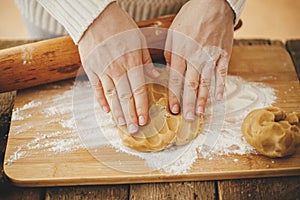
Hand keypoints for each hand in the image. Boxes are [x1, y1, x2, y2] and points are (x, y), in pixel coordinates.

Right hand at [78, 2, 159, 133]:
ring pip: (110, 96)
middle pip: (124, 96)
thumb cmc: (120, 26)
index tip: (144, 120)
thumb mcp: (139, 39)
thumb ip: (146, 60)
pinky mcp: (90, 68)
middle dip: (130, 115)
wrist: (94, 17)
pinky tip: (106, 111)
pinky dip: (100, 100)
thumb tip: (155, 75)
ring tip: (121, 125)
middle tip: (134, 130)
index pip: (138, 89)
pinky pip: (96, 88)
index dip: (141, 106)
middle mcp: (116, 68)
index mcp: (131, 61)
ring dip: (116, 112)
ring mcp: (102, 69)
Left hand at [164, 0, 233, 120]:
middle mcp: (195, 55)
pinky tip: (218, 97)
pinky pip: (222, 72)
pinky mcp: (224, 53)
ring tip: (199, 113)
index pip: (176, 78)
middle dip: (188, 103)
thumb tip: (168, 72)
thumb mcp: (173, 33)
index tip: (173, 109)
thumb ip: (170, 54)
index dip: (174, 95)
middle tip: (186, 119)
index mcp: (180, 51)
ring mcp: (211, 55)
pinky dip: (220, 85)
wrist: (213, 4)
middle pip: (190, 84)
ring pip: (206, 81)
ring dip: (202, 99)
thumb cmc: (191, 18)